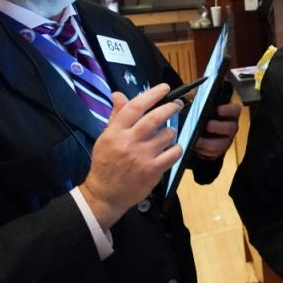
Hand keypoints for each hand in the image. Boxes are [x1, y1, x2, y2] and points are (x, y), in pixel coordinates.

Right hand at [79, 84, 182, 228]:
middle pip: (155, 117)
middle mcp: (129, 141)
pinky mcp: (153, 170)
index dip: (152, 94)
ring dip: (171, 132)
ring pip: (167, 135)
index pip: (135, 106)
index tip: (164, 88)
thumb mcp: (106, 137)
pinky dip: (176, 148)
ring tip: (167, 135)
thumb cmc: (105, 163)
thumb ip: (116, 116)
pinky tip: (171, 149)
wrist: (105, 194)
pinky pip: (173, 153)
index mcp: (116, 131)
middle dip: (170, 107)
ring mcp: (143, 156)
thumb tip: (119, 94)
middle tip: (177, 104)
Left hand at [192, 102, 240, 160]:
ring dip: (208, 143)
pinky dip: (204, 152)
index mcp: (230, 114)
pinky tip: (196, 148)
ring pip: (221, 144)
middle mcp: (231, 127)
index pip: (235, 110)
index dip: (228, 110)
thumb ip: (199, 104)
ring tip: (197, 141)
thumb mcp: (203, 107)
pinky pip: (214, 154)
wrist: (202, 130)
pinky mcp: (220, 151)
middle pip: (230, 128)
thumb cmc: (203, 116)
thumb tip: (183, 102)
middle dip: (218, 127)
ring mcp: (227, 140)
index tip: (218, 109)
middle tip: (207, 125)